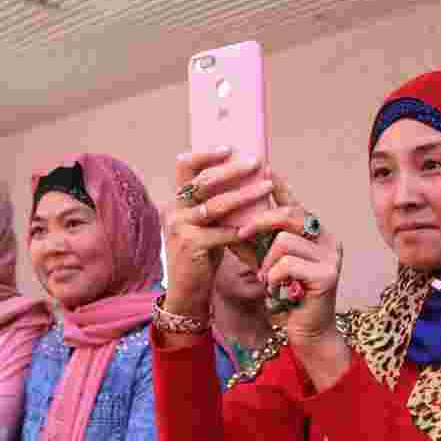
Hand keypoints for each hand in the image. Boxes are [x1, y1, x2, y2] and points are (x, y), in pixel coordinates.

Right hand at [162, 148, 272, 318]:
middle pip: (203, 180)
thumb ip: (214, 203)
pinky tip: (260, 224)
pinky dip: (243, 228)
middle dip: (232, 170)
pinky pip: (223, 232)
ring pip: (216, 205)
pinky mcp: (191, 246)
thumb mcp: (205, 225)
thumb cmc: (202, 255)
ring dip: (245, 195)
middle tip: (256, 162)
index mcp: (177, 201)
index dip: (205, 154)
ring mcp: (181, 227)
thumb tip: (242, 176)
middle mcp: (174, 210)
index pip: (184, 166)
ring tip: (267, 187)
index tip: (229, 148)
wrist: (186, 292)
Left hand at [236, 171, 349, 388]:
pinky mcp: (328, 274)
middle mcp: (327, 238)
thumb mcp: (263, 262)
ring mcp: (331, 255)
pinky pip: (287, 264)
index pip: (294, 201)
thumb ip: (251, 241)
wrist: (307, 331)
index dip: (278, 184)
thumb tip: (226, 217)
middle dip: (259, 222)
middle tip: (240, 234)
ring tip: (266, 279)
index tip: (263, 165)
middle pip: (288, 215)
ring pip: (285, 240)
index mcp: (314, 232)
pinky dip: (273, 277)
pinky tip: (275, 290)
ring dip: (266, 262)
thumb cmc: (284, 294)